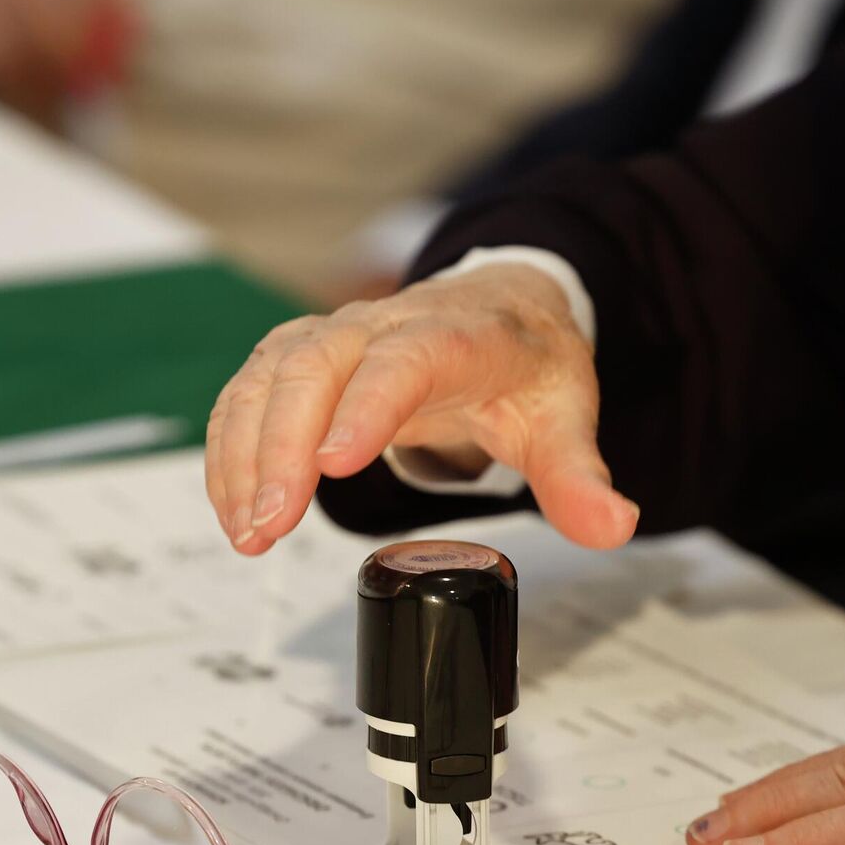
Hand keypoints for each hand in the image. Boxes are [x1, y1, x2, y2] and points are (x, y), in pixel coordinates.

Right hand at [204, 262, 640, 554]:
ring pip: (268, 378)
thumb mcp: (564, 420)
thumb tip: (614, 528)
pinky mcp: (296, 358)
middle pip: (314, 367)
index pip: (403, 361)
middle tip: (271, 527)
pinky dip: (230, 451)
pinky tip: (234, 509)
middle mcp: (381, 325)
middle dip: (281, 448)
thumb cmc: (524, 366)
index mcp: (455, 337)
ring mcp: (331, 337)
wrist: (500, 310)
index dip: (365, 409)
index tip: (334, 467)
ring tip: (248, 534)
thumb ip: (580, 478)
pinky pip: (247, 395)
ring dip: (244, 456)